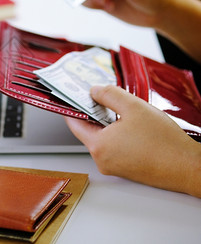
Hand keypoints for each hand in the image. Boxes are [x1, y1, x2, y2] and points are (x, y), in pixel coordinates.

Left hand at [64, 85, 200, 196]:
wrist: (187, 168)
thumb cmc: (164, 143)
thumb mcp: (134, 107)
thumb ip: (110, 95)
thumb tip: (95, 91)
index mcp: (98, 146)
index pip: (74, 124)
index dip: (74, 107)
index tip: (73, 97)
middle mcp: (102, 160)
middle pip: (89, 132)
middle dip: (95, 114)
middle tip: (102, 98)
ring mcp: (113, 167)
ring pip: (103, 140)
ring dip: (109, 125)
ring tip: (124, 113)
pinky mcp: (125, 170)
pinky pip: (115, 148)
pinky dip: (118, 136)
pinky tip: (133, 128)